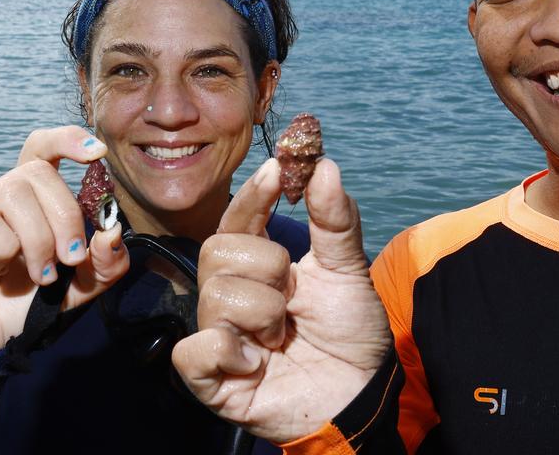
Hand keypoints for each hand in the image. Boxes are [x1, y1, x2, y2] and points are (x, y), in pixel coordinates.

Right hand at [0, 126, 129, 355]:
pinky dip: (3, 247)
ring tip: (41, 274)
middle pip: (37, 173)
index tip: (98, 154)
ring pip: (12, 192)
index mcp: (30, 199)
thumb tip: (112, 233)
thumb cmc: (23, 306)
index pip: (43, 147)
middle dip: (66, 216)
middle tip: (69, 259)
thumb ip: (104, 263)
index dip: (69, 140)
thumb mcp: (78, 288)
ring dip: (37, 237)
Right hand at [173, 158, 391, 443]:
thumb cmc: (350, 334)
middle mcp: (232, 298)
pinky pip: (197, 348)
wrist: (362, 394)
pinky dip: (231, 352)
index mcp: (259, 268)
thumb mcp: (348, 270)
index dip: (252, 194)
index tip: (277, 171)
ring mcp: (218, 337)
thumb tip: (324, 165)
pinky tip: (257, 364)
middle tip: (292, 295)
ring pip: (214, 295)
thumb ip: (335, 220)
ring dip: (262, 314)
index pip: (238, 220)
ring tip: (282, 337)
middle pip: (217, 250)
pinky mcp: (209, 380)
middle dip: (265, 266)